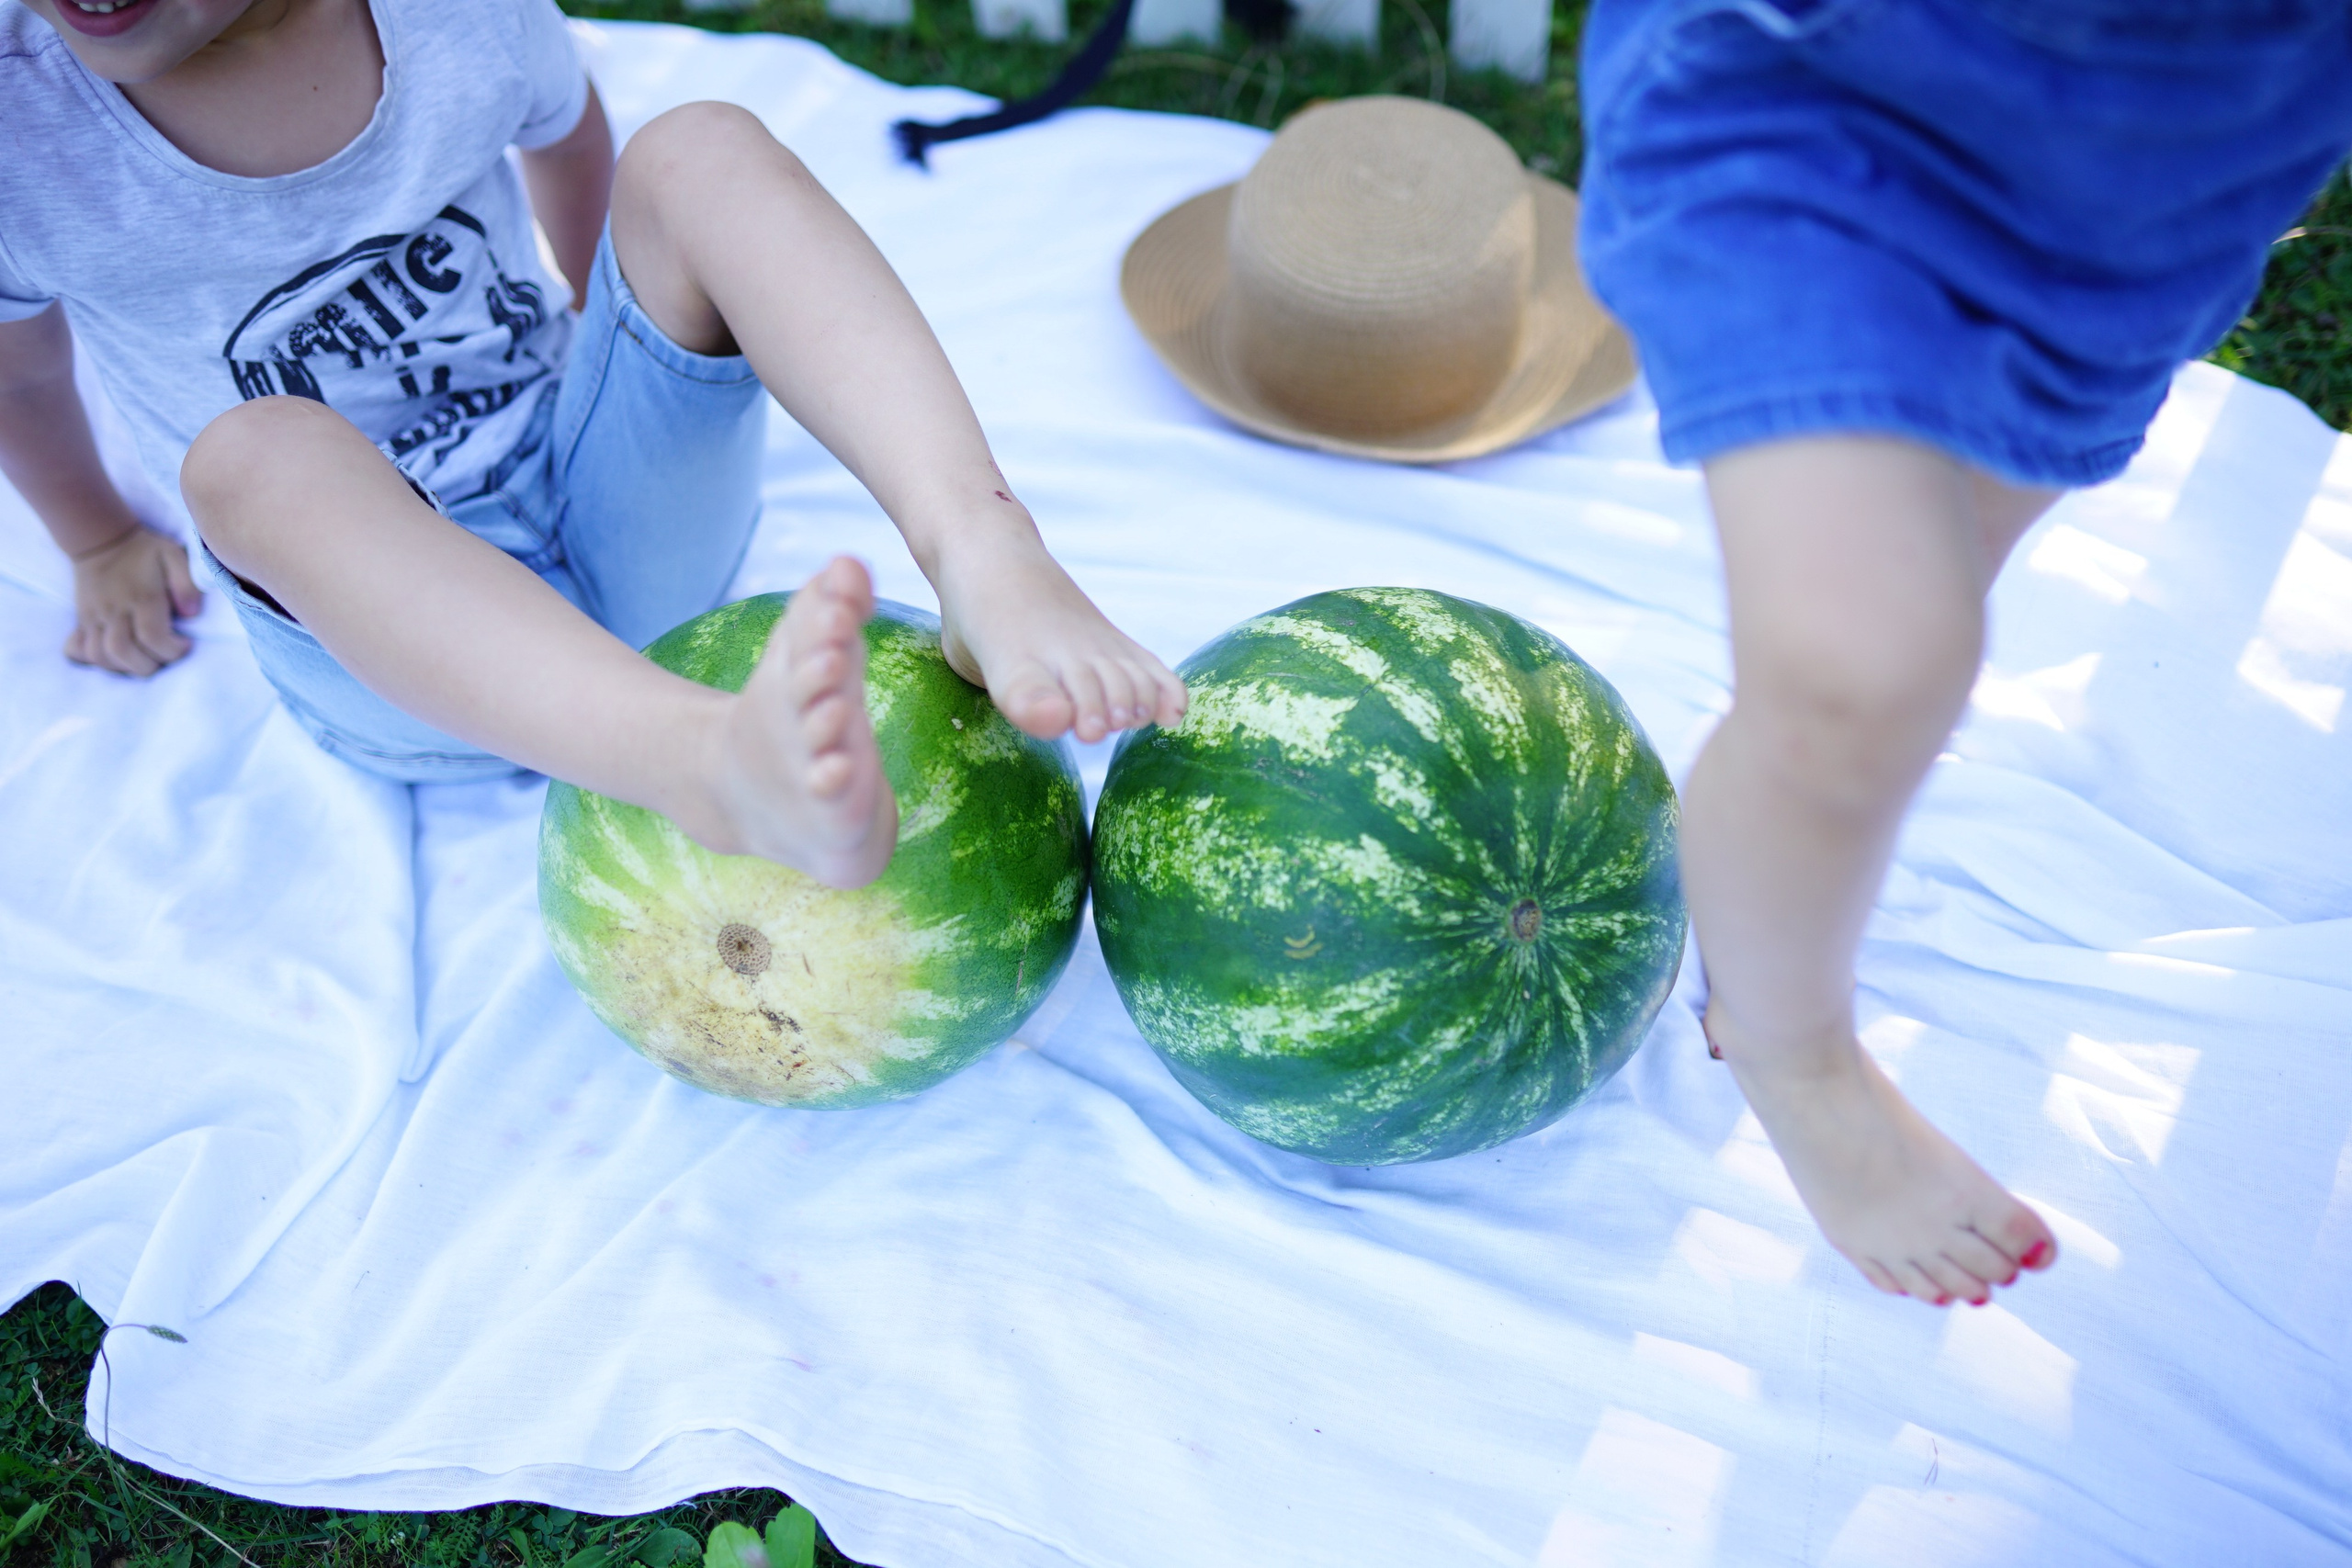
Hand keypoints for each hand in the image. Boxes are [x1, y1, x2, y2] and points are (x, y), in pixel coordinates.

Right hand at [66, 525, 203, 676]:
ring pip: (99, 655)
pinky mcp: (82, 620)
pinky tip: (114, 657)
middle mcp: (114, 609)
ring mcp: (94, 616)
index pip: (152, 637)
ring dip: (123, 667)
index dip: (171, 650)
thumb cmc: (144, 551)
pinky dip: (94, 660)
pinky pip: (78, 649)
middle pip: (123, 651)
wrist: (100, 539)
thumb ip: (186, 583)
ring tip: (144, 659)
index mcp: (141, 597)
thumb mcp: (173, 555)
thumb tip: (191, 614)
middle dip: (148, 665)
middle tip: (164, 656)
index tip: (184, 645)